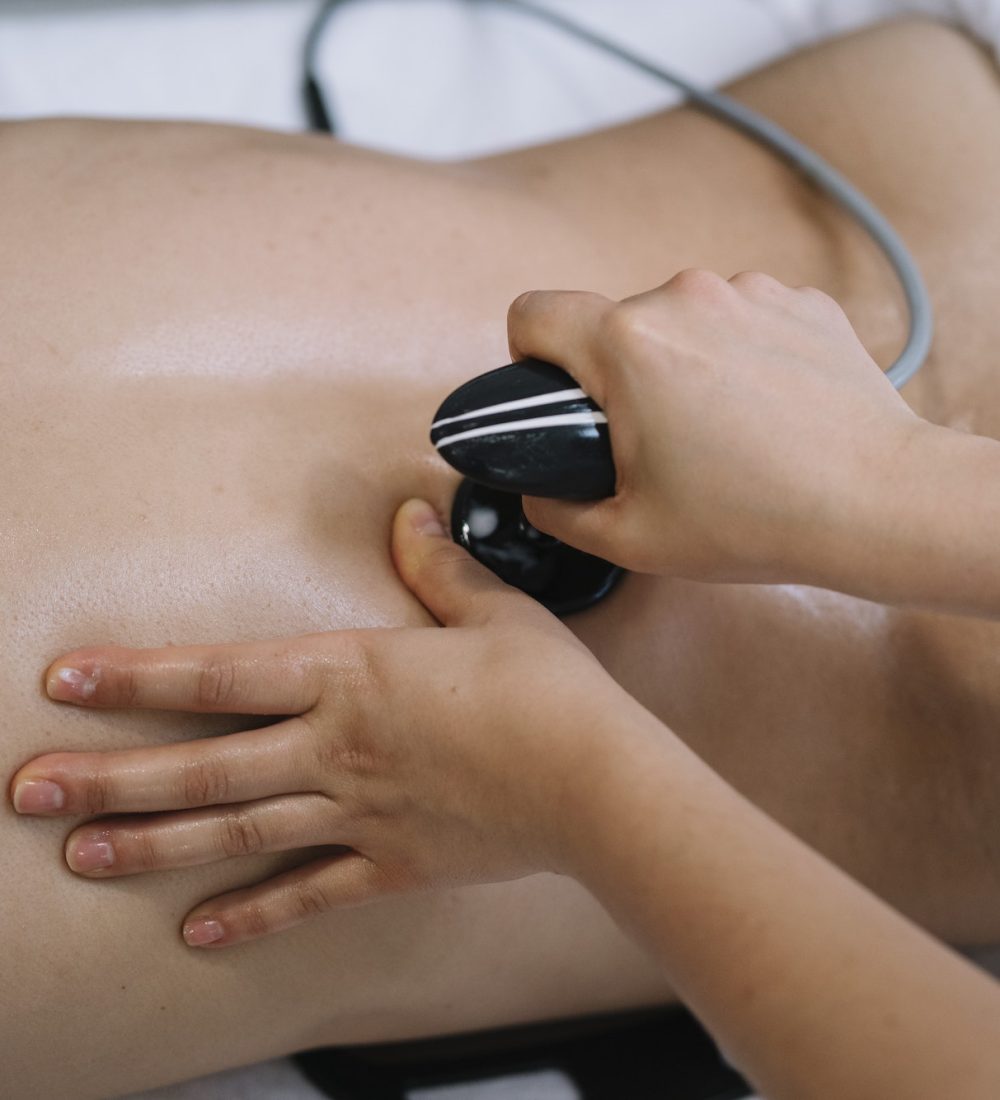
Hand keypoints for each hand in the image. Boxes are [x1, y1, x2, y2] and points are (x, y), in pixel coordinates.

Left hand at [9, 501, 637, 947]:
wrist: (595, 783)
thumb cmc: (547, 693)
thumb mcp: (495, 614)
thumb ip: (440, 566)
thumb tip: (410, 514)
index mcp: (353, 675)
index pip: (222, 674)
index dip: (139, 675)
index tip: (67, 681)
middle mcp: (336, 747)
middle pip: (205, 766)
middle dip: (109, 778)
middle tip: (27, 793)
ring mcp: (357, 811)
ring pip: (237, 833)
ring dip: (154, 848)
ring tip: (80, 859)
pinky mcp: (390, 862)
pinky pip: (309, 894)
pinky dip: (253, 917)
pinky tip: (199, 935)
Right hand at [508, 270, 924, 582]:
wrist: (877, 504)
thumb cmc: (755, 519)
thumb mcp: (629, 538)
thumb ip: (557, 510)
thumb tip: (538, 489)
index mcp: (628, 345)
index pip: (533, 312)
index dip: (529, 355)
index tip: (557, 394)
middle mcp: (683, 296)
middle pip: (613, 324)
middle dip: (620, 377)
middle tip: (657, 444)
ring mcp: (749, 291)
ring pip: (680, 320)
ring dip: (683, 363)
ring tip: (723, 430)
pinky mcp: (800, 300)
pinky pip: (741, 319)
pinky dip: (741, 356)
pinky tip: (769, 411)